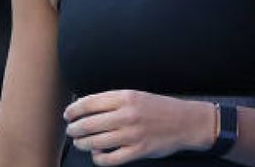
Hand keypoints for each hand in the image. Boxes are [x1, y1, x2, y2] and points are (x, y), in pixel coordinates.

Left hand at [64, 90, 215, 165]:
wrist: (186, 121)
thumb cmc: (161, 108)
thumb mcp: (137, 95)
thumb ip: (114, 101)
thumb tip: (86, 108)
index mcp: (126, 97)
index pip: (89, 103)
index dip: (74, 110)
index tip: (68, 115)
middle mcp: (127, 114)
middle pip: (88, 124)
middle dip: (74, 129)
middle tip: (71, 131)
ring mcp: (132, 134)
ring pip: (95, 142)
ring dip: (83, 144)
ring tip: (81, 143)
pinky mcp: (138, 150)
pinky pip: (110, 159)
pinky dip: (99, 158)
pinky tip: (98, 155)